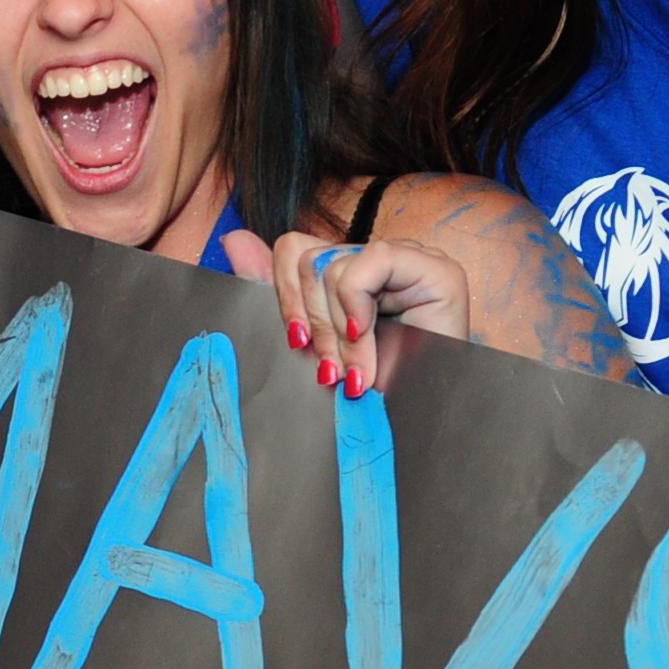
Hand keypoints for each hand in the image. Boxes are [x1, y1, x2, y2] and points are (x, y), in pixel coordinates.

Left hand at [245, 227, 476, 398]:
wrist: (413, 428)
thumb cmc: (366, 395)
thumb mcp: (310, 344)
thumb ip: (277, 294)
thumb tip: (234, 240)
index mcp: (347, 274)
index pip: (295, 249)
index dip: (285, 295)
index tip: (297, 343)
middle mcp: (377, 261)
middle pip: (310, 259)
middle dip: (312, 323)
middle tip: (330, 369)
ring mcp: (409, 261)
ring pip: (333, 267)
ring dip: (339, 333)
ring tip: (357, 372)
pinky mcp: (435, 269)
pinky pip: (370, 262)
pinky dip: (358, 309)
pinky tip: (370, 342)